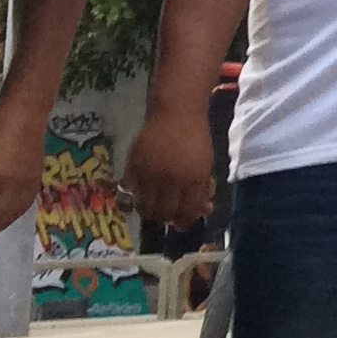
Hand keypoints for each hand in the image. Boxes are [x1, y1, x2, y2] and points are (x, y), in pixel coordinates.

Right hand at [129, 99, 217, 229]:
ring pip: (144, 206)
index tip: (183, 224)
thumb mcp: (207, 164)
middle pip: (163, 213)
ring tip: (154, 207)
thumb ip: (202, 189)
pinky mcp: (133, 165)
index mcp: (193, 179)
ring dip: (149, 211)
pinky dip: (135, 194)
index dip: (184, 222)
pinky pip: (130, 190)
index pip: (186, 212)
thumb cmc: (196, 139)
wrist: (177, 113)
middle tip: (167, 217)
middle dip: (166, 219)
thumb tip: (204, 211)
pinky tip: (141, 192)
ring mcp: (149, 173)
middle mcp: (170, 179)